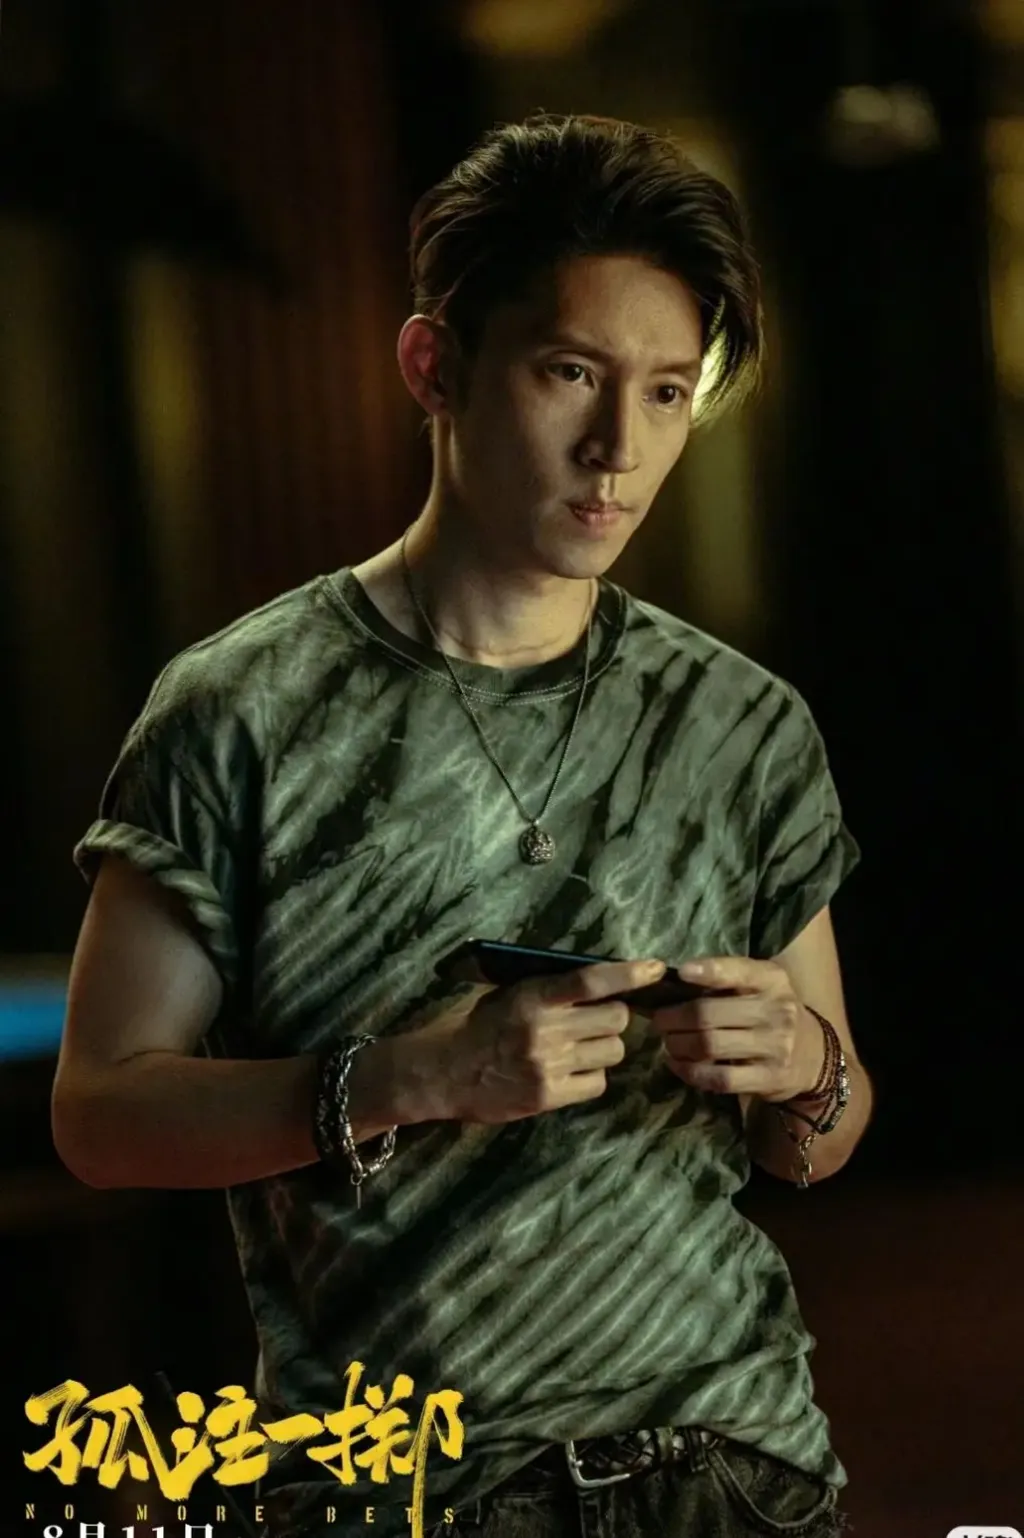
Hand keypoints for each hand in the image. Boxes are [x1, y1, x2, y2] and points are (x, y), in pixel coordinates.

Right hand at [413, 957, 666, 1124]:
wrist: (441, 1072)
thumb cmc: (475, 1025)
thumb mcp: (506, 994)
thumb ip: (549, 989)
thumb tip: (598, 982)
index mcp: (533, 996)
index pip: (591, 981)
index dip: (628, 974)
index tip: (657, 969)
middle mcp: (545, 1030)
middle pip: (617, 1019)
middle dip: (614, 1017)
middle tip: (596, 1021)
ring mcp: (549, 1066)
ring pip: (612, 1052)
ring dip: (603, 1048)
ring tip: (579, 1048)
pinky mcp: (548, 1096)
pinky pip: (597, 1084)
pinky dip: (591, 1077)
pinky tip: (570, 1073)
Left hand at [650, 956, 824, 1103]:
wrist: (816, 1057)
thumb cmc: (773, 1013)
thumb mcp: (762, 987)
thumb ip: (727, 981)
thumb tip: (672, 981)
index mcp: (772, 980)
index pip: (739, 971)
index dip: (709, 971)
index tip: (681, 972)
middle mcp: (777, 1011)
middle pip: (709, 1014)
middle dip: (673, 1018)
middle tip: (659, 1021)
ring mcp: (775, 1047)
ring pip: (709, 1046)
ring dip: (677, 1045)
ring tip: (668, 1042)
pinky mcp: (768, 1079)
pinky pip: (719, 1078)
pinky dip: (691, 1072)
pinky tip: (678, 1064)